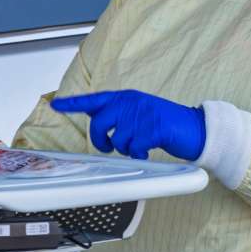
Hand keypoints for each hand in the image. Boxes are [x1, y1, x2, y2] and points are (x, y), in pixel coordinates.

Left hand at [51, 90, 205, 160]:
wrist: (195, 128)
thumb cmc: (165, 123)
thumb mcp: (139, 111)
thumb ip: (119, 114)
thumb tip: (97, 121)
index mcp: (126, 97)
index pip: (94, 99)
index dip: (73, 103)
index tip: (56, 105)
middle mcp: (131, 102)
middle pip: (99, 123)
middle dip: (100, 140)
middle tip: (108, 147)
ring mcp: (142, 114)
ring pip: (116, 139)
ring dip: (125, 149)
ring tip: (138, 146)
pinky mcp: (152, 128)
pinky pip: (133, 148)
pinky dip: (139, 154)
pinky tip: (147, 151)